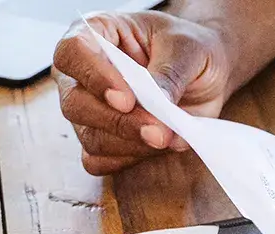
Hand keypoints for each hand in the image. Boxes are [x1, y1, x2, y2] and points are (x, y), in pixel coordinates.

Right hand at [52, 11, 234, 175]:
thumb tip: (156, 104)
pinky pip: (98, 159)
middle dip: (118, 122)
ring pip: (88, 136)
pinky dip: (128, 159)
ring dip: (129, 144)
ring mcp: (86, 108)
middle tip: (159, 131)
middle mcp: (82, 72)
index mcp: (96, 32)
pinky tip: (154, 147)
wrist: (203, 74)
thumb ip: (169, 74)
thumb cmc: (189, 48)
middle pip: (74, 103)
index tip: (127, 99)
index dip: (94, 77)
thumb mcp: (187, 48)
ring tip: (167, 137)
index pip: (72, 52)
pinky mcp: (99, 138)